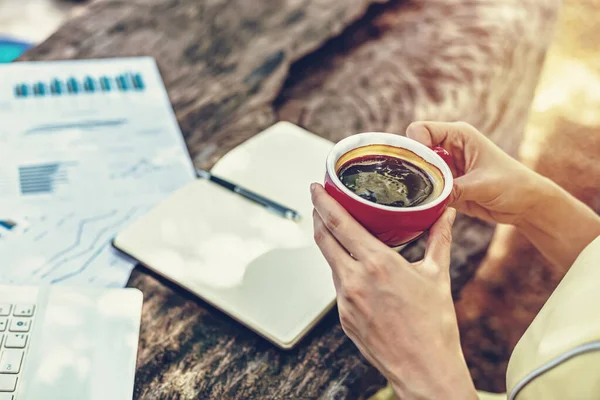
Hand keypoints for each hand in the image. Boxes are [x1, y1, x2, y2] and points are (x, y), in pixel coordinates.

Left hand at [311, 183, 476, 399]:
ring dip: (331, 244)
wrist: (425, 369)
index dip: (323, 202)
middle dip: (318, 216)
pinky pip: (339, 285)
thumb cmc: (434, 326)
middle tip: (319, 201)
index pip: (339, 223)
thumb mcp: (437, 275)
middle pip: (324, 239)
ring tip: (340, 232)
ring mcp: (345, 300)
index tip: (316, 187)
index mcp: (377, 264)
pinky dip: (343, 270)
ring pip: (331, 262)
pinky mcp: (344, 318)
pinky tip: (355, 268)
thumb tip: (447, 214)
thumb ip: (439, 239)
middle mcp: (355, 280)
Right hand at [406, 121, 544, 224]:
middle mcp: (448, 148)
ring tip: (421, 198)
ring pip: (416, 172)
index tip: (417, 166)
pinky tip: (426, 206)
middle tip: (415, 186)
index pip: (421, 130)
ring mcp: (445, 167)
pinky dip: (422, 198)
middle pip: (414, 151)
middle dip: (411, 167)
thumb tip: (428, 198)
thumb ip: (455, 189)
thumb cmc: (513, 185)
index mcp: (458, 135)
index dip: (414, 145)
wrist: (526, 205)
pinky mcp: (445, 186)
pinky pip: (424, 189)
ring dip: (416, 185)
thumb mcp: (483, 185)